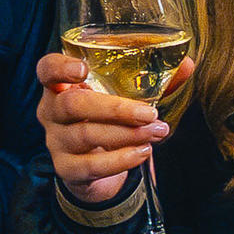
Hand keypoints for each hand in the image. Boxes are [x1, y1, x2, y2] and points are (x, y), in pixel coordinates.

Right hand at [36, 51, 189, 207]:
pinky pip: (90, 166)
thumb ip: (152, 80)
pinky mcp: (66, 169)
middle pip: (72, 105)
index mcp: (61, 86)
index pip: (48, 69)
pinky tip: (143, 152)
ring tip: (156, 132)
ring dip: (127, 134)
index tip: (84, 69)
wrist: (97, 166)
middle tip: (149, 113)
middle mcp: (51, 112)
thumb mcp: (125, 98)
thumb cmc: (108, 120)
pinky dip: (120, 159)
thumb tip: (186, 64)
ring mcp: (55, 141)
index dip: (61, 67)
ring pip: (86, 135)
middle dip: (115, 109)